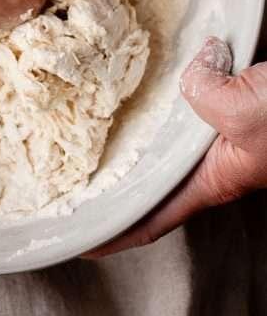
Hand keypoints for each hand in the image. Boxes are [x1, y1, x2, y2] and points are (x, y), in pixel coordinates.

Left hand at [86, 37, 266, 256]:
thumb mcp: (248, 111)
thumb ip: (206, 98)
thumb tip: (190, 74)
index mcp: (211, 180)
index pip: (150, 219)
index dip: (112, 234)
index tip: (78, 241)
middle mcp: (209, 160)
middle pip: (149, 180)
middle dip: (111, 184)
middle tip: (67, 178)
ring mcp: (218, 131)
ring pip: (162, 140)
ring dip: (129, 138)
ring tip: (90, 131)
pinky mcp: (227, 100)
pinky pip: (181, 101)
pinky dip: (158, 96)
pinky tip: (138, 79)